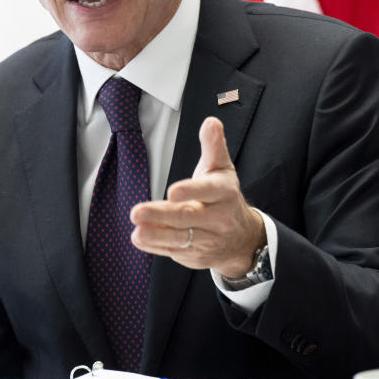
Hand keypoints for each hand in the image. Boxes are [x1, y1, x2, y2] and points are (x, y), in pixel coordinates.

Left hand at [130, 116, 265, 277]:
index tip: (172, 191)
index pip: (208, 191)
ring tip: (137, 231)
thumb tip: (210, 122)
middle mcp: (217, 219)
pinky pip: (173, 252)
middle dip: (161, 216)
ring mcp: (206, 240)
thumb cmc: (225, 198)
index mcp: (223, 193)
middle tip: (136, 212)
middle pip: (187, 218)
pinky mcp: (194, 255)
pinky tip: (140, 239)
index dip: (190, 191)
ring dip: (156, 236)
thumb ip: (213, 146)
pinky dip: (155, 246)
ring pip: (179, 239)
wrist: (242, 239)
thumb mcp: (222, 169)